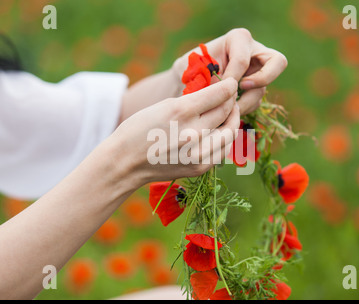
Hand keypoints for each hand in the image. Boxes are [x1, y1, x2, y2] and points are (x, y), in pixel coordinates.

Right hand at [109, 78, 240, 187]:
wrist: (125, 162)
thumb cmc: (140, 129)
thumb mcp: (163, 105)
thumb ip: (192, 100)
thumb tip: (219, 95)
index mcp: (181, 111)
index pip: (219, 94)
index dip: (230, 85)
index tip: (231, 82)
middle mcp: (193, 133)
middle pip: (227, 111)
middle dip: (232, 100)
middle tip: (231, 96)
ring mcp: (198, 153)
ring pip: (230, 132)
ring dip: (232, 120)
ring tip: (228, 113)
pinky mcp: (200, 167)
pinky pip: (222, 150)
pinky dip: (224, 139)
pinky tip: (219, 132)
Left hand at [172, 28, 287, 114]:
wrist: (186, 84)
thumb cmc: (186, 71)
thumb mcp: (187, 68)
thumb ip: (202, 74)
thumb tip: (219, 87)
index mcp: (237, 39)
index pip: (243, 58)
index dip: (231, 78)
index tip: (217, 89)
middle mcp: (254, 52)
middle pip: (278, 62)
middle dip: (262, 79)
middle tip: (243, 89)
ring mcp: (258, 71)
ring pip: (264, 89)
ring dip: (245, 103)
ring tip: (223, 109)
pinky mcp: (255, 89)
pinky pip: (257, 102)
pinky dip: (242, 109)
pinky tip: (225, 112)